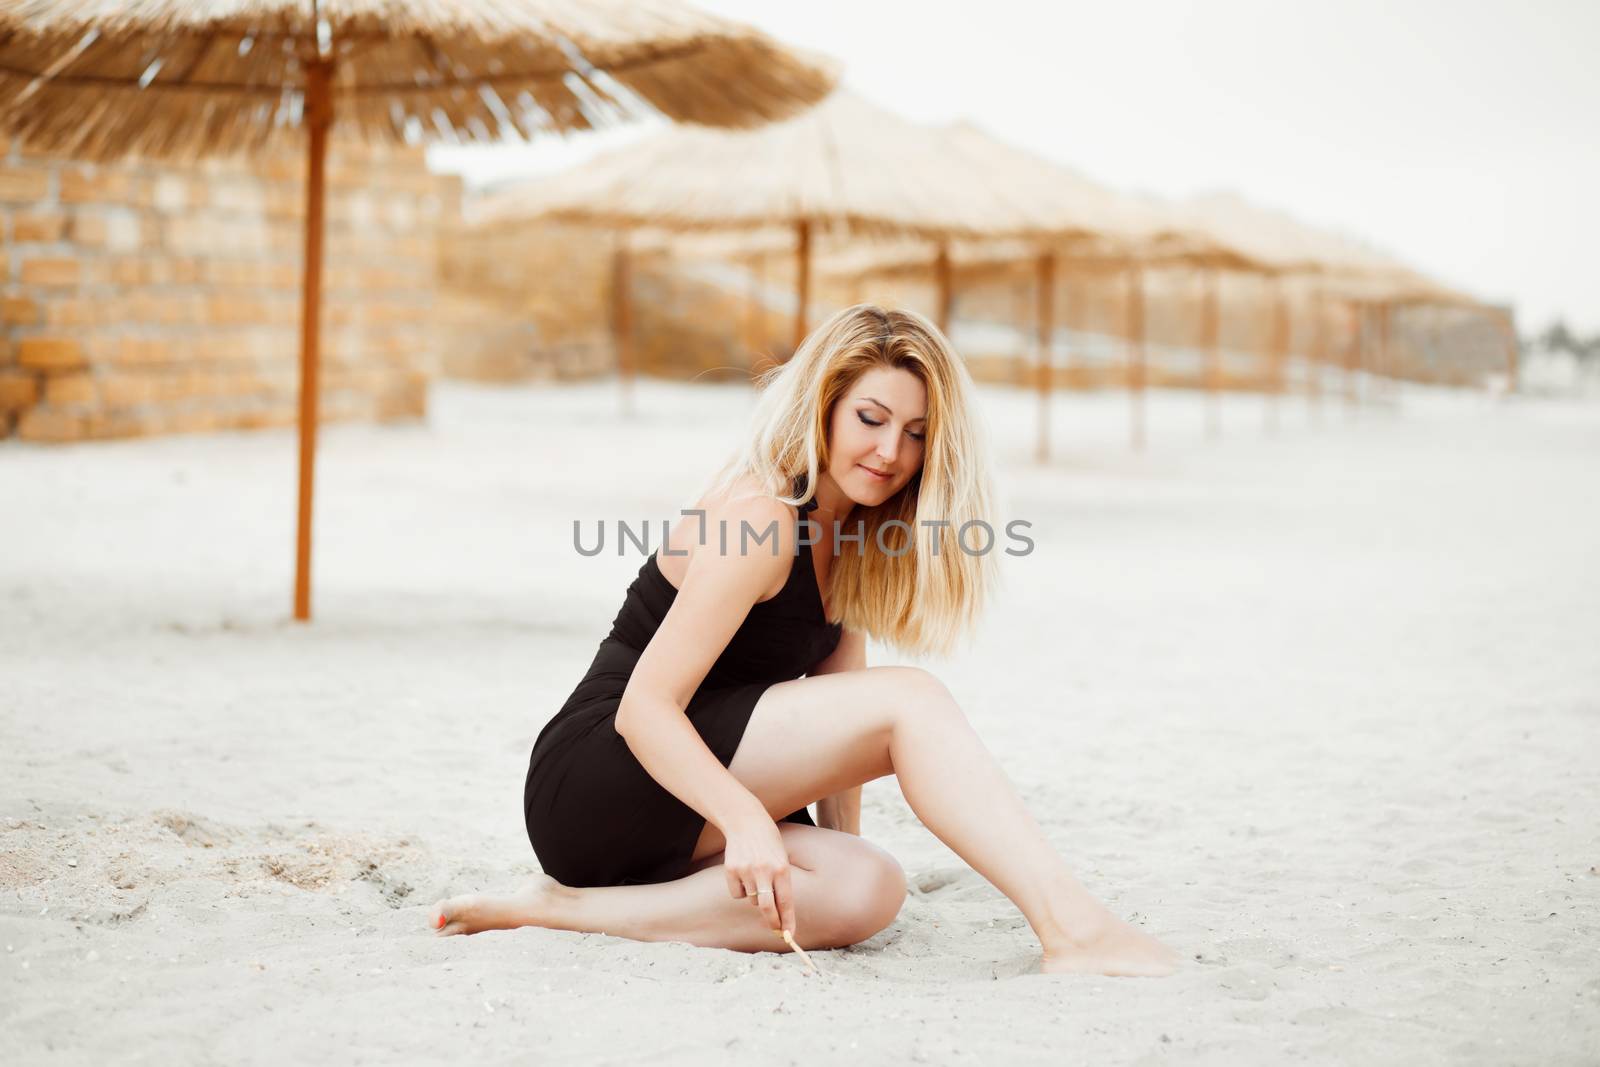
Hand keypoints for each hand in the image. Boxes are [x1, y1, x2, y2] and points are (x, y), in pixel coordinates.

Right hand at [720, 814, 795, 935]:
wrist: (746, 822)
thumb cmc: (769, 843)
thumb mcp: (782, 859)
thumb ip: (781, 884)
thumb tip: (780, 913)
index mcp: (781, 868)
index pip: (786, 901)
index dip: (788, 921)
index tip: (790, 935)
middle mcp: (764, 870)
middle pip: (767, 908)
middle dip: (773, 922)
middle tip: (776, 929)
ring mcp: (746, 870)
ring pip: (752, 900)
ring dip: (757, 897)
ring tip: (757, 877)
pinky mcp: (731, 870)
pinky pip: (737, 893)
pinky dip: (741, 890)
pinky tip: (743, 873)